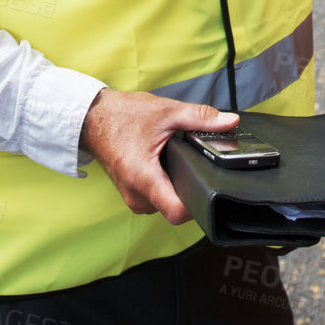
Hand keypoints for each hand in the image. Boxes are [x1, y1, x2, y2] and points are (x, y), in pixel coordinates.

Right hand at [80, 89, 237, 223]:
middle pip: (174, 208)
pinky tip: (163, 165)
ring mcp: (132, 198)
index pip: (176, 212)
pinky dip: (163, 184)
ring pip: (165, 204)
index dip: (197, 205)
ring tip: (173, 160)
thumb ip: (201, 118)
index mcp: (142, 177)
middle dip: (187, 187)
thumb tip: (230, 122)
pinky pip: (155, 198)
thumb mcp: (167, 111)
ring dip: (174, 186)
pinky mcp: (131, 195)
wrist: (93, 118)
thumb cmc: (123, 115)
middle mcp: (135, 195)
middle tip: (190, 163)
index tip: (208, 189)